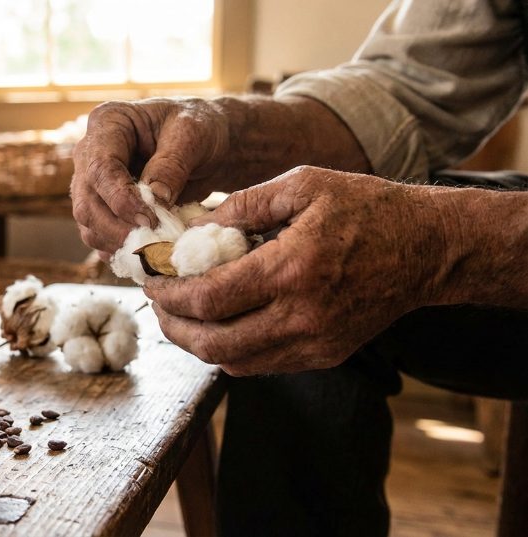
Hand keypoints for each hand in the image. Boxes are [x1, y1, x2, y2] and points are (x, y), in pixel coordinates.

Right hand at [71, 98, 233, 253]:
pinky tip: (146, 254)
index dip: (121, 199)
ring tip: (153, 250)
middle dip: (116, 229)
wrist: (207, 145)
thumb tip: (154, 200)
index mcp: (107, 123)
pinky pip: (99, 236)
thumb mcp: (193, 135)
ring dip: (117, 243)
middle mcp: (90, 154)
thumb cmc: (200, 128)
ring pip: (88, 223)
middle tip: (151, 244)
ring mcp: (92, 183)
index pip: (100, 168)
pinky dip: (119, 249)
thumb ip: (172, 165)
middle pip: (86, 202)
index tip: (150, 219)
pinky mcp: (103, 208)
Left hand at [143, 166, 450, 375]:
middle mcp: (301, 316)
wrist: (428, 249)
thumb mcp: (304, 184)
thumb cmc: (367, 208)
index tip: (151, 279)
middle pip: (212, 342)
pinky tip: (218, 323)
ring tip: (180, 314)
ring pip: (233, 361)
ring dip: (197, 342)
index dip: (169, 294)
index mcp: (292, 269)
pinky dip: (229, 349)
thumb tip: (196, 225)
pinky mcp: (324, 355)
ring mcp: (314, 342)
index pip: (209, 298)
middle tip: (158, 301)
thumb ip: (245, 203)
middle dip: (173, 325)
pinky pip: (261, 364)